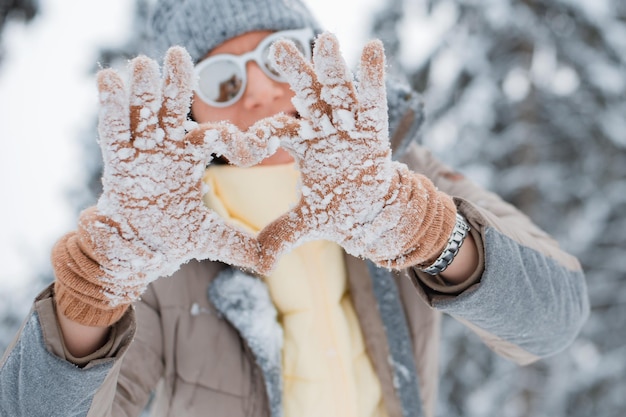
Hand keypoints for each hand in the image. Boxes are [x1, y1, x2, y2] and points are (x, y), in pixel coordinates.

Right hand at [53, 47, 284, 325]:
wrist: (139, 251)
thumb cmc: (174, 235)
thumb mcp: (212, 238)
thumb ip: (242, 245)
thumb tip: (274, 263)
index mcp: (191, 157)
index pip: (216, 137)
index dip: (239, 140)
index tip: (263, 146)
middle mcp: (167, 147)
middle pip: (172, 108)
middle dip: (175, 83)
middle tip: (180, 55)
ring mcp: (141, 151)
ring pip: (142, 113)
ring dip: (144, 88)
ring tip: (146, 63)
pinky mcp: (118, 161)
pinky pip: (113, 130)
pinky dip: (110, 106)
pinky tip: (108, 79)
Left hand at [257, 33, 456, 271]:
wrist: (373, 215)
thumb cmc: (338, 210)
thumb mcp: (306, 224)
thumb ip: (280, 235)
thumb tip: (258, 264)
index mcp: (303, 146)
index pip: (276, 132)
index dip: (256, 138)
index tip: (237, 148)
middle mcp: (325, 130)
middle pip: (308, 95)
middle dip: (296, 71)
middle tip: (277, 47)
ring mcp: (351, 126)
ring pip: (340, 92)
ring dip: (332, 67)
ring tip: (325, 40)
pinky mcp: (376, 129)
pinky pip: (374, 100)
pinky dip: (374, 75)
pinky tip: (371, 48)